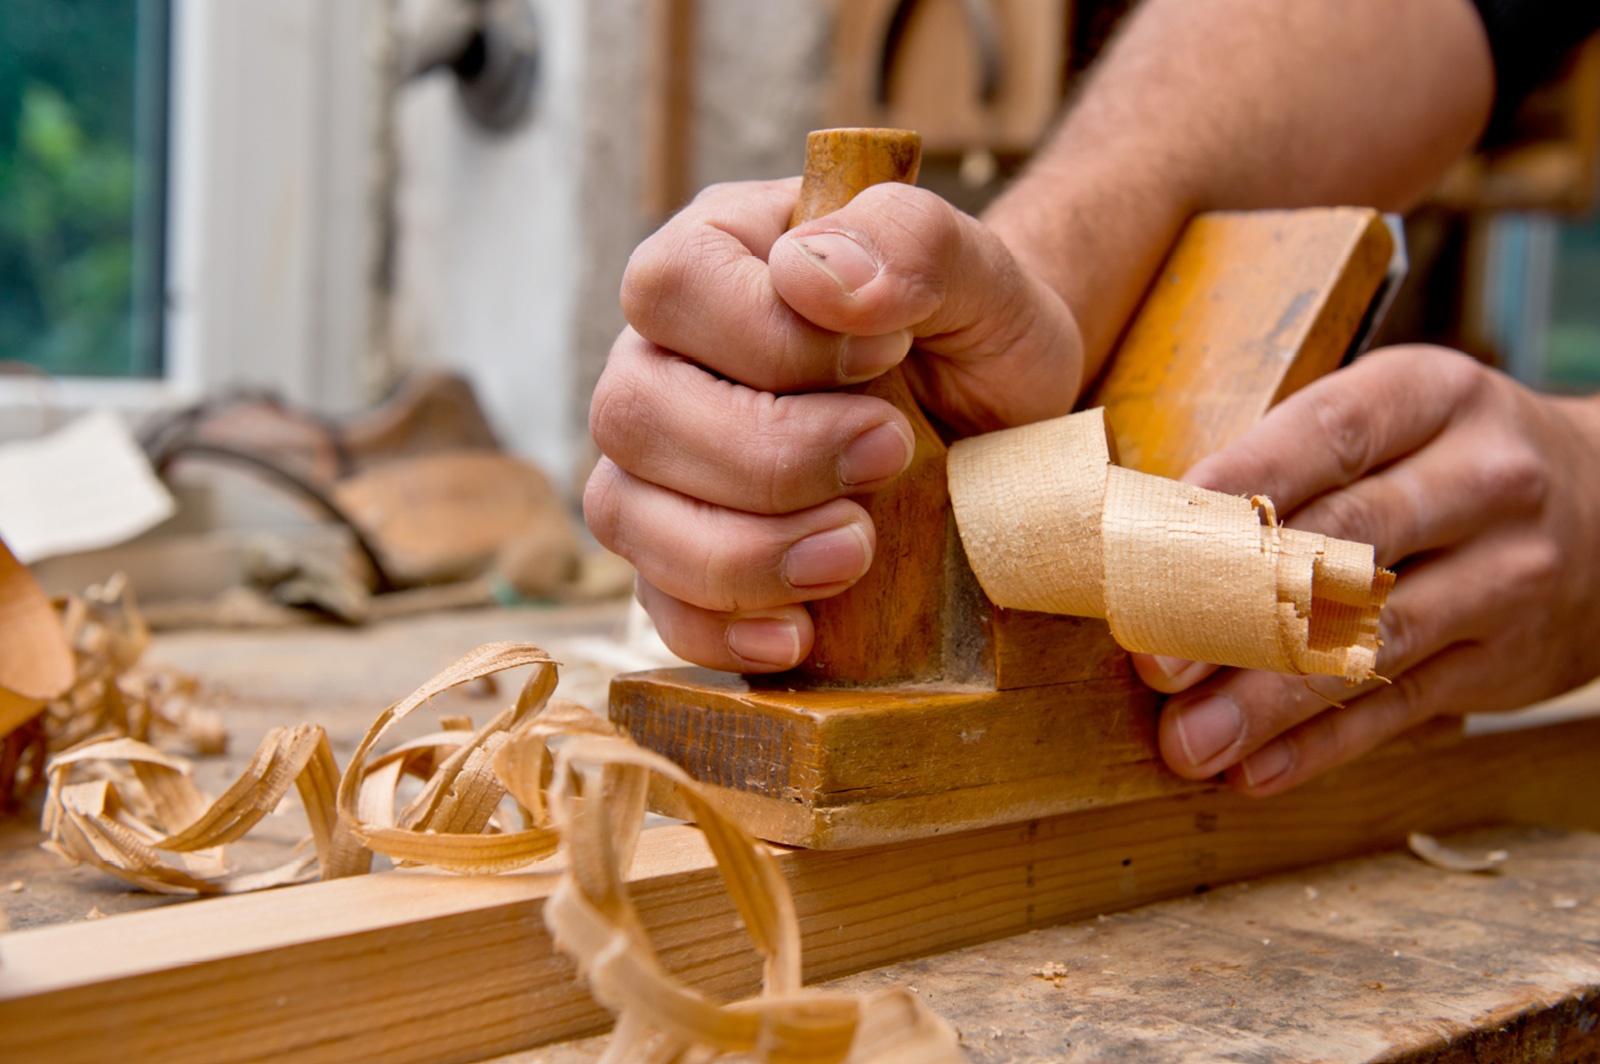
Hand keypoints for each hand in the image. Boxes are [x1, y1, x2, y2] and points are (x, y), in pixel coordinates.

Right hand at [585, 178, 1084, 670]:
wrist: (1000, 431)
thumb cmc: (976, 336)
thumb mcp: (980, 273)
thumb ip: (910, 241)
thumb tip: (810, 273)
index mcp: (720, 256)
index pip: (673, 287)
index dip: (771, 340)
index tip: (886, 360)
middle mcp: (663, 358)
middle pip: (633, 414)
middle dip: (768, 457)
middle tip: (890, 457)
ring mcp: (658, 465)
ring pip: (626, 513)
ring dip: (743, 551)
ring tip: (854, 553)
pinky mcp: (680, 556)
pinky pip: (655, 605)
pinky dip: (721, 629)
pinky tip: (800, 633)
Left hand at [1132, 345, 1599, 793]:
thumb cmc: (1439, 461)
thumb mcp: (1388, 423)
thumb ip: (1286, 465)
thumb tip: (1148, 537)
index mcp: (1429, 396)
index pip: (1326, 435)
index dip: (1238, 485)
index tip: (1155, 538)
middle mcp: (1481, 480)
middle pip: (1346, 547)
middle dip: (1238, 610)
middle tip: (1155, 664)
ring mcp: (1506, 575)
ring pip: (1372, 643)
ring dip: (1269, 701)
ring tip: (1189, 743)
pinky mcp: (1508, 661)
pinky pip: (1404, 709)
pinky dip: (1323, 747)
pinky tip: (1255, 771)